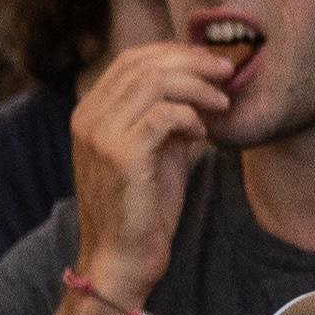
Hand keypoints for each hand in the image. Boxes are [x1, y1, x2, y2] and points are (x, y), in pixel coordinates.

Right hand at [65, 40, 229, 310]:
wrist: (121, 262)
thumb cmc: (142, 210)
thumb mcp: (155, 153)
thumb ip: (166, 117)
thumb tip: (201, 85)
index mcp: (90, 113)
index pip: (131, 59)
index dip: (176, 53)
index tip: (212, 63)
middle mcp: (87, 118)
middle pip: (144, 63)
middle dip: (193, 62)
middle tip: (227, 72)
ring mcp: (99, 135)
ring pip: (154, 82)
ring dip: (197, 87)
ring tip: (222, 104)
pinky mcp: (120, 156)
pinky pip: (162, 115)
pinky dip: (190, 117)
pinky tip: (203, 135)